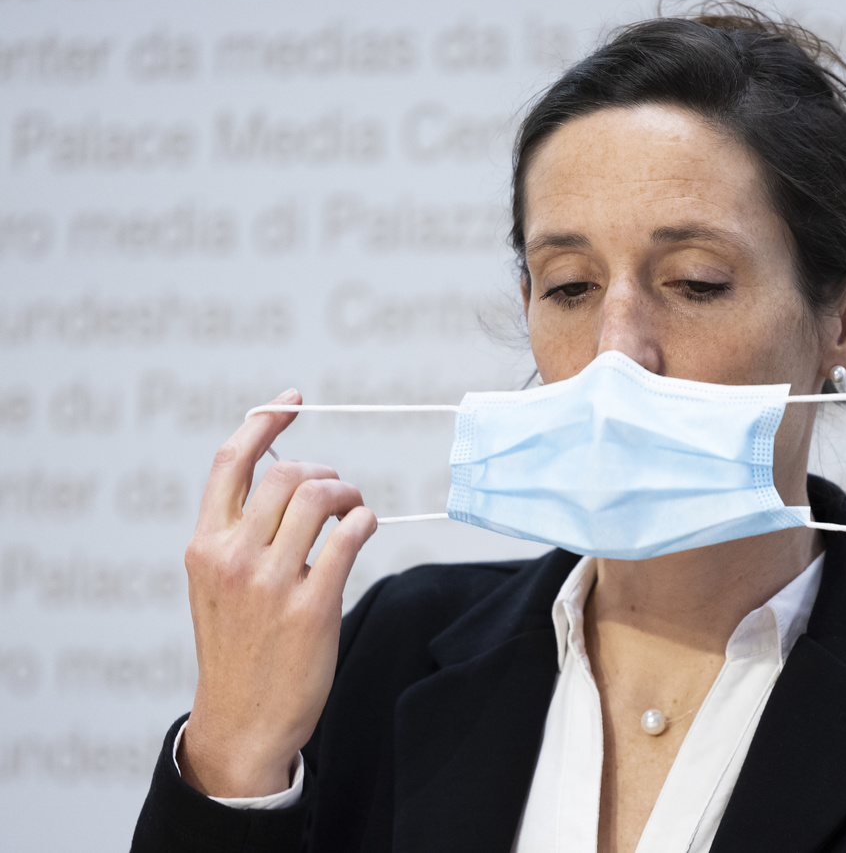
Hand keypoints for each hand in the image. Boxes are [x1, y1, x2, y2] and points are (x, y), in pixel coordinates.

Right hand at [178, 389, 377, 797]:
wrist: (243, 721)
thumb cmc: (237, 649)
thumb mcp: (216, 585)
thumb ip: (239, 535)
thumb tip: (287, 482)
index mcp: (204, 546)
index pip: (229, 463)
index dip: (263, 422)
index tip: (292, 401)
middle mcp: (232, 557)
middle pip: (284, 474)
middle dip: (321, 470)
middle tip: (338, 490)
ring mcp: (270, 582)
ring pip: (317, 498)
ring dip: (347, 492)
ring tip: (353, 509)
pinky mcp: (311, 606)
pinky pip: (349, 538)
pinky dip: (364, 522)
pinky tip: (364, 530)